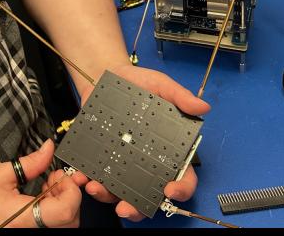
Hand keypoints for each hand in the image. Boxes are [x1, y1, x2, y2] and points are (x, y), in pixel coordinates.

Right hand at [0, 139, 83, 227]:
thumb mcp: (0, 174)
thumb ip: (30, 163)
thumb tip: (49, 149)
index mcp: (23, 216)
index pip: (66, 210)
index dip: (71, 191)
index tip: (62, 176)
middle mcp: (30, 230)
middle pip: (71, 220)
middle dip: (69, 195)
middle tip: (54, 177)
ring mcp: (29, 233)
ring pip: (64, 224)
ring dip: (62, 203)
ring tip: (45, 187)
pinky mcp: (27, 233)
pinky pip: (52, 226)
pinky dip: (53, 211)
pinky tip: (40, 198)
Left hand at [76, 64, 210, 221]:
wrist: (104, 74)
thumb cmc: (137, 82)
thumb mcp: (160, 84)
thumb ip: (179, 96)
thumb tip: (203, 107)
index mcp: (168, 150)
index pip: (182, 177)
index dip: (180, 189)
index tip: (170, 191)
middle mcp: (146, 162)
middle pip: (147, 195)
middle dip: (137, 207)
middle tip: (126, 208)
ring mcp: (121, 161)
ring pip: (118, 190)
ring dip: (107, 195)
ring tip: (95, 188)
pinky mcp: (100, 156)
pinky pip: (94, 173)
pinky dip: (86, 178)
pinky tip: (80, 176)